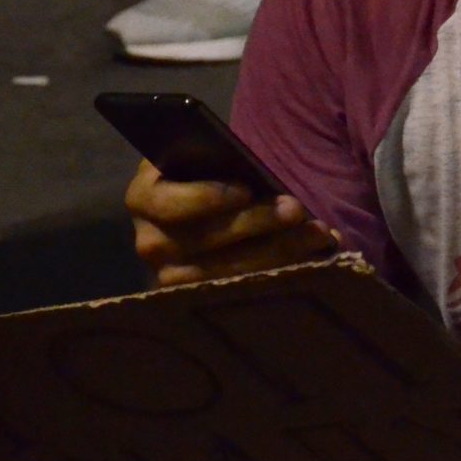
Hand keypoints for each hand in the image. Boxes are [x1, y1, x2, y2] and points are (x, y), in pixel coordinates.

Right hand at [126, 159, 337, 285]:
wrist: (212, 207)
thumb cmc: (211, 174)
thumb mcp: (208, 160)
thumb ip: (219, 161)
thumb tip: (253, 177)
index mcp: (143, 198)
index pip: (165, 203)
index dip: (205, 197)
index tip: (245, 189)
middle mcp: (150, 243)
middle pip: (204, 241)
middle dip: (256, 222)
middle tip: (296, 208)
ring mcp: (172, 277)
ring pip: (228, 270)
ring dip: (279, 249)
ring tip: (317, 232)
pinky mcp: (202, 300)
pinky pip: (245, 290)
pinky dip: (285, 269)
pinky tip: (317, 253)